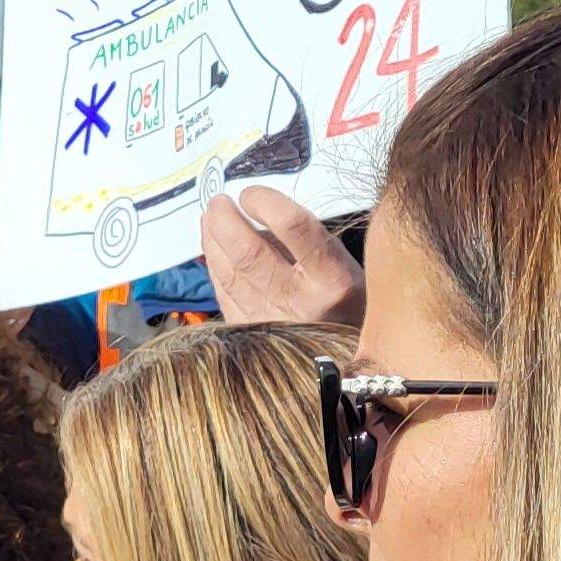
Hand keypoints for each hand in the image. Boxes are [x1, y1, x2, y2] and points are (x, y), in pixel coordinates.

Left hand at [201, 185, 366, 326]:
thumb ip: (308, 244)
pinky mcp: (252, 337)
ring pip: (230, 274)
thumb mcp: (347, 270)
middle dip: (225, 220)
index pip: (294, 227)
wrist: (349, 368)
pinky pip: (225, 294)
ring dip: (213, 241)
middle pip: (249, 252)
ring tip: (209, 220)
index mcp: (334, 279)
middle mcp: (301, 302)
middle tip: (218, 202)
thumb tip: (259, 219)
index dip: (266, 202)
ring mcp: (273, 323)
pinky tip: (212, 252)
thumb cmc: (351, 309)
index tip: (251, 193)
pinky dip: (215, 268)